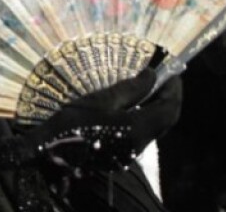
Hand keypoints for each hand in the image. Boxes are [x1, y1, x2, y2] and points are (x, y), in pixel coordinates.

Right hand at [0, 69, 181, 174]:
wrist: (51, 154)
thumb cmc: (73, 125)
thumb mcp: (99, 101)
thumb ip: (129, 89)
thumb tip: (152, 75)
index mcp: (138, 128)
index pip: (170, 109)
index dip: (174, 89)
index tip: (170, 71)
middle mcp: (140, 142)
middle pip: (165, 120)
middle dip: (167, 97)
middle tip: (159, 77)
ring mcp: (131, 151)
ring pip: (154, 127)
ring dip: (155, 106)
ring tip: (145, 87)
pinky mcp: (120, 153)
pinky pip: (142, 132)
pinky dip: (143, 115)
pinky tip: (129, 105)